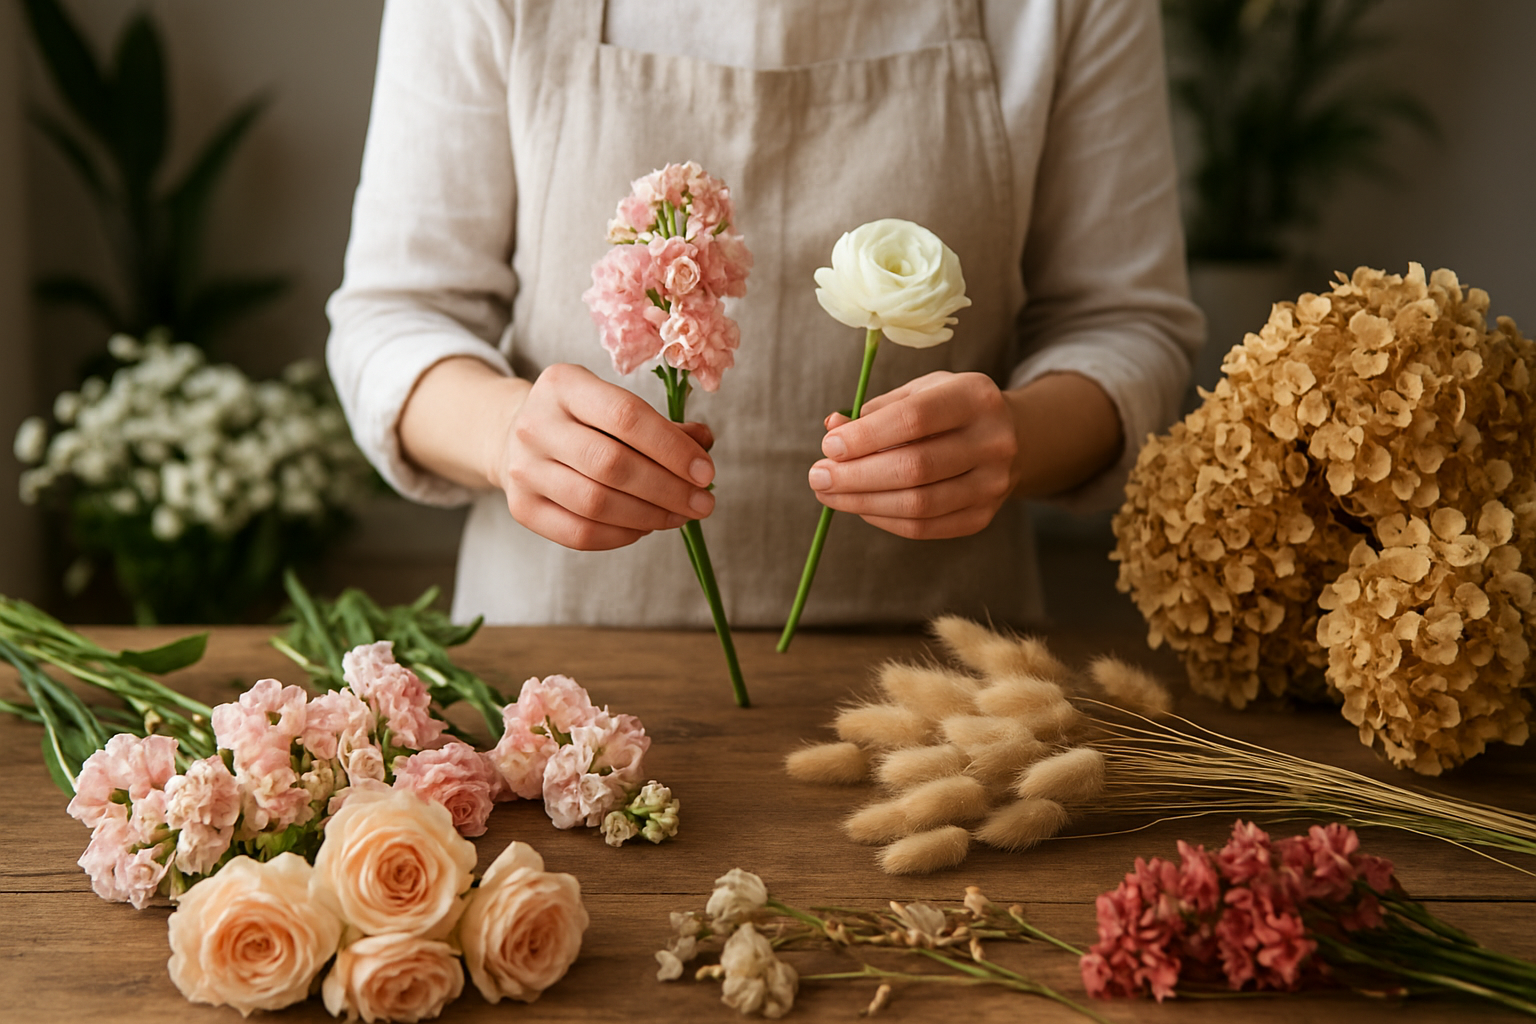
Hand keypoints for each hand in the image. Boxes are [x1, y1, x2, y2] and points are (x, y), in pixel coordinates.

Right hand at [489, 363, 717, 549]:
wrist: (516, 436)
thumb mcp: (614, 405)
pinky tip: (646, 527)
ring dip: (649, 516)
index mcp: (564, 385)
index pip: (626, 416)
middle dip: (667, 488)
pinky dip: (622, 535)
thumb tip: (703, 444)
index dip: (672, 448)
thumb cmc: (582, 420)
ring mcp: (523, 468)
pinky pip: (580, 534)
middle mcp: (536, 424)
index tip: (705, 472)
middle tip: (703, 503)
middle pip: (611, 464)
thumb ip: (660, 425)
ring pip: (596, 503)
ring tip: (680, 516)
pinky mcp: (521, 507)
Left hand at [808, 371, 1020, 539]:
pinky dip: (883, 518)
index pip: (914, 419)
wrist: (1013, 438)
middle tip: (818, 477)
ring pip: (918, 504)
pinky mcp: (982, 516)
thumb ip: (876, 410)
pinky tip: (860, 506)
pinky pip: (923, 527)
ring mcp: (992, 484)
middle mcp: (993, 441)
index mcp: (974, 397)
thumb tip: (831, 428)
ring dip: (863, 502)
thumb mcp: (919, 393)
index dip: (866, 436)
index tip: (828, 446)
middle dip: (856, 475)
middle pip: (914, 467)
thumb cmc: (950, 409)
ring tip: (829, 494)